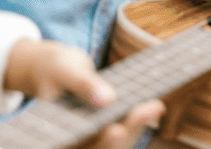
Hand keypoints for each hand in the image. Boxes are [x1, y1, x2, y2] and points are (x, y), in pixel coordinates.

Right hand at [4, 38, 164, 148]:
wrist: (56, 69)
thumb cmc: (55, 69)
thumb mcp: (65, 71)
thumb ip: (82, 84)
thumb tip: (107, 98)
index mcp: (58, 136)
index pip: (81, 146)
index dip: (102, 143)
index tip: (116, 129)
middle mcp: (75, 142)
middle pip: (103, 146)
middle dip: (128, 131)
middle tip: (151, 109)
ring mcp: (90, 138)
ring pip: (116, 141)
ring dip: (136, 126)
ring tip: (155, 106)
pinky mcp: (102, 130)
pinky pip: (121, 130)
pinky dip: (135, 120)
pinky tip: (152, 106)